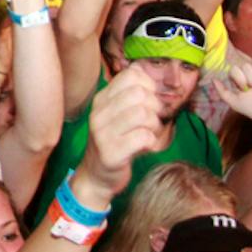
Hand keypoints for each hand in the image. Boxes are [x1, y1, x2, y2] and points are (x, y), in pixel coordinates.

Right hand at [79, 66, 164, 199]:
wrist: (96, 176)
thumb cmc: (115, 143)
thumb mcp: (116, 115)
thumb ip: (130, 97)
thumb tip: (154, 81)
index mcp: (102, 100)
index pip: (131, 75)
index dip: (148, 85)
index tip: (148, 101)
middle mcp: (99, 113)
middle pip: (139, 93)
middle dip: (154, 107)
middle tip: (152, 122)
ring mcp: (102, 133)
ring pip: (142, 113)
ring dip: (154, 125)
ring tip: (150, 134)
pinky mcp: (111, 152)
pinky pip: (143, 137)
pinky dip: (152, 142)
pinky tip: (146, 147)